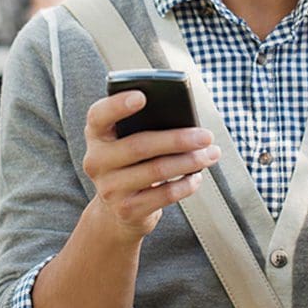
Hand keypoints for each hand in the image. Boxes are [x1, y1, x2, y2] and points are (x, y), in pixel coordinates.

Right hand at [83, 90, 220, 244]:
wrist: (116, 211)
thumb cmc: (131, 162)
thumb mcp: (127, 140)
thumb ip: (144, 125)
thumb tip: (185, 120)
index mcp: (97, 134)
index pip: (99, 115)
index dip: (118, 105)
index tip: (142, 96)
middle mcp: (97, 160)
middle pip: (140, 145)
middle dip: (178, 139)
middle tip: (206, 135)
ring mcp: (109, 188)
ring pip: (156, 170)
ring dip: (190, 161)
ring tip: (211, 153)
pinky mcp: (127, 210)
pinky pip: (164, 195)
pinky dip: (186, 184)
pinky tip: (197, 177)